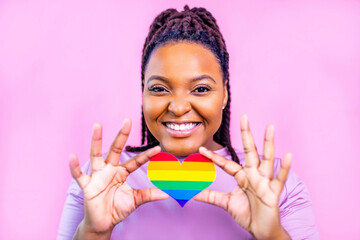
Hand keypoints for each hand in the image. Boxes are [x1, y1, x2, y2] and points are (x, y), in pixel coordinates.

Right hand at [69, 119, 167, 238]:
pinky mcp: (87, 185)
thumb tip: (168, 194)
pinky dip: (75, 166)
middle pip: (115, 149)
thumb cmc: (118, 208)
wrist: (103, 223)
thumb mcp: (136, 200)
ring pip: (96, 155)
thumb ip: (150, 194)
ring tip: (97, 125)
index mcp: (122, 172)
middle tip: (128, 120)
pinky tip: (73, 156)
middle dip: (122, 135)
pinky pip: (79, 175)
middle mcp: (109, 170)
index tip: (158, 148)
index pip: (136, 161)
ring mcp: (97, 176)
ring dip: (96, 140)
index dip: (146, 155)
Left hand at [194, 115, 291, 239]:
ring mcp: (264, 182)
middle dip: (246, 134)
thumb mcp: (225, 203)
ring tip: (270, 127)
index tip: (200, 150)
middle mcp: (254, 175)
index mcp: (242, 176)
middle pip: (249, 151)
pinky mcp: (273, 192)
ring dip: (268, 143)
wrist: (261, 230)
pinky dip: (284, 168)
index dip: (214, 157)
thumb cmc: (247, 213)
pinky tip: (288, 155)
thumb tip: (192, 193)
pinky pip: (279, 178)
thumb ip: (210, 196)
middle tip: (243, 117)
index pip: (227, 164)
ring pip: (267, 159)